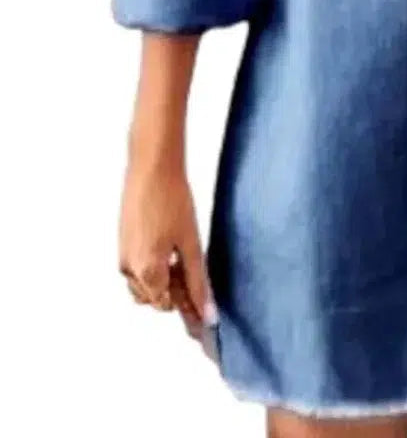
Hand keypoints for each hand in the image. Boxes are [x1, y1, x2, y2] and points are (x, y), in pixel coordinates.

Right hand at [117, 150, 217, 347]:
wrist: (151, 167)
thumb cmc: (173, 200)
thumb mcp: (191, 243)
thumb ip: (198, 281)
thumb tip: (207, 313)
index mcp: (145, 272)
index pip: (167, 304)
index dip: (187, 303)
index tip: (205, 301)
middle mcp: (128, 269)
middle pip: (154, 298)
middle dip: (175, 291)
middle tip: (197, 271)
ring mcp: (123, 255)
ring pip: (145, 285)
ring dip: (164, 280)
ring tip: (185, 256)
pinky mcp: (123, 242)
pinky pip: (138, 268)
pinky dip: (155, 267)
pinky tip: (171, 247)